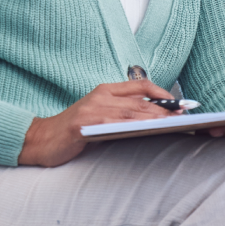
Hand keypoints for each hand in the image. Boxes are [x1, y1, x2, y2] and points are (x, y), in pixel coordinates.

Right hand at [19, 80, 175, 166]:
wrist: (40, 140)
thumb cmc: (73, 130)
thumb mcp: (99, 114)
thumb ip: (121, 111)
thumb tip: (154, 117)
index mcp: (105, 90)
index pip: (140, 85)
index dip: (163, 93)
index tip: (180, 104)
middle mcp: (100, 96)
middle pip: (139, 99)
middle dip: (164, 108)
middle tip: (183, 115)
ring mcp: (91, 109)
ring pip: (130, 111)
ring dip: (153, 117)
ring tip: (172, 123)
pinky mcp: (83, 124)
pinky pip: (113, 124)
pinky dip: (132, 126)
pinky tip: (146, 130)